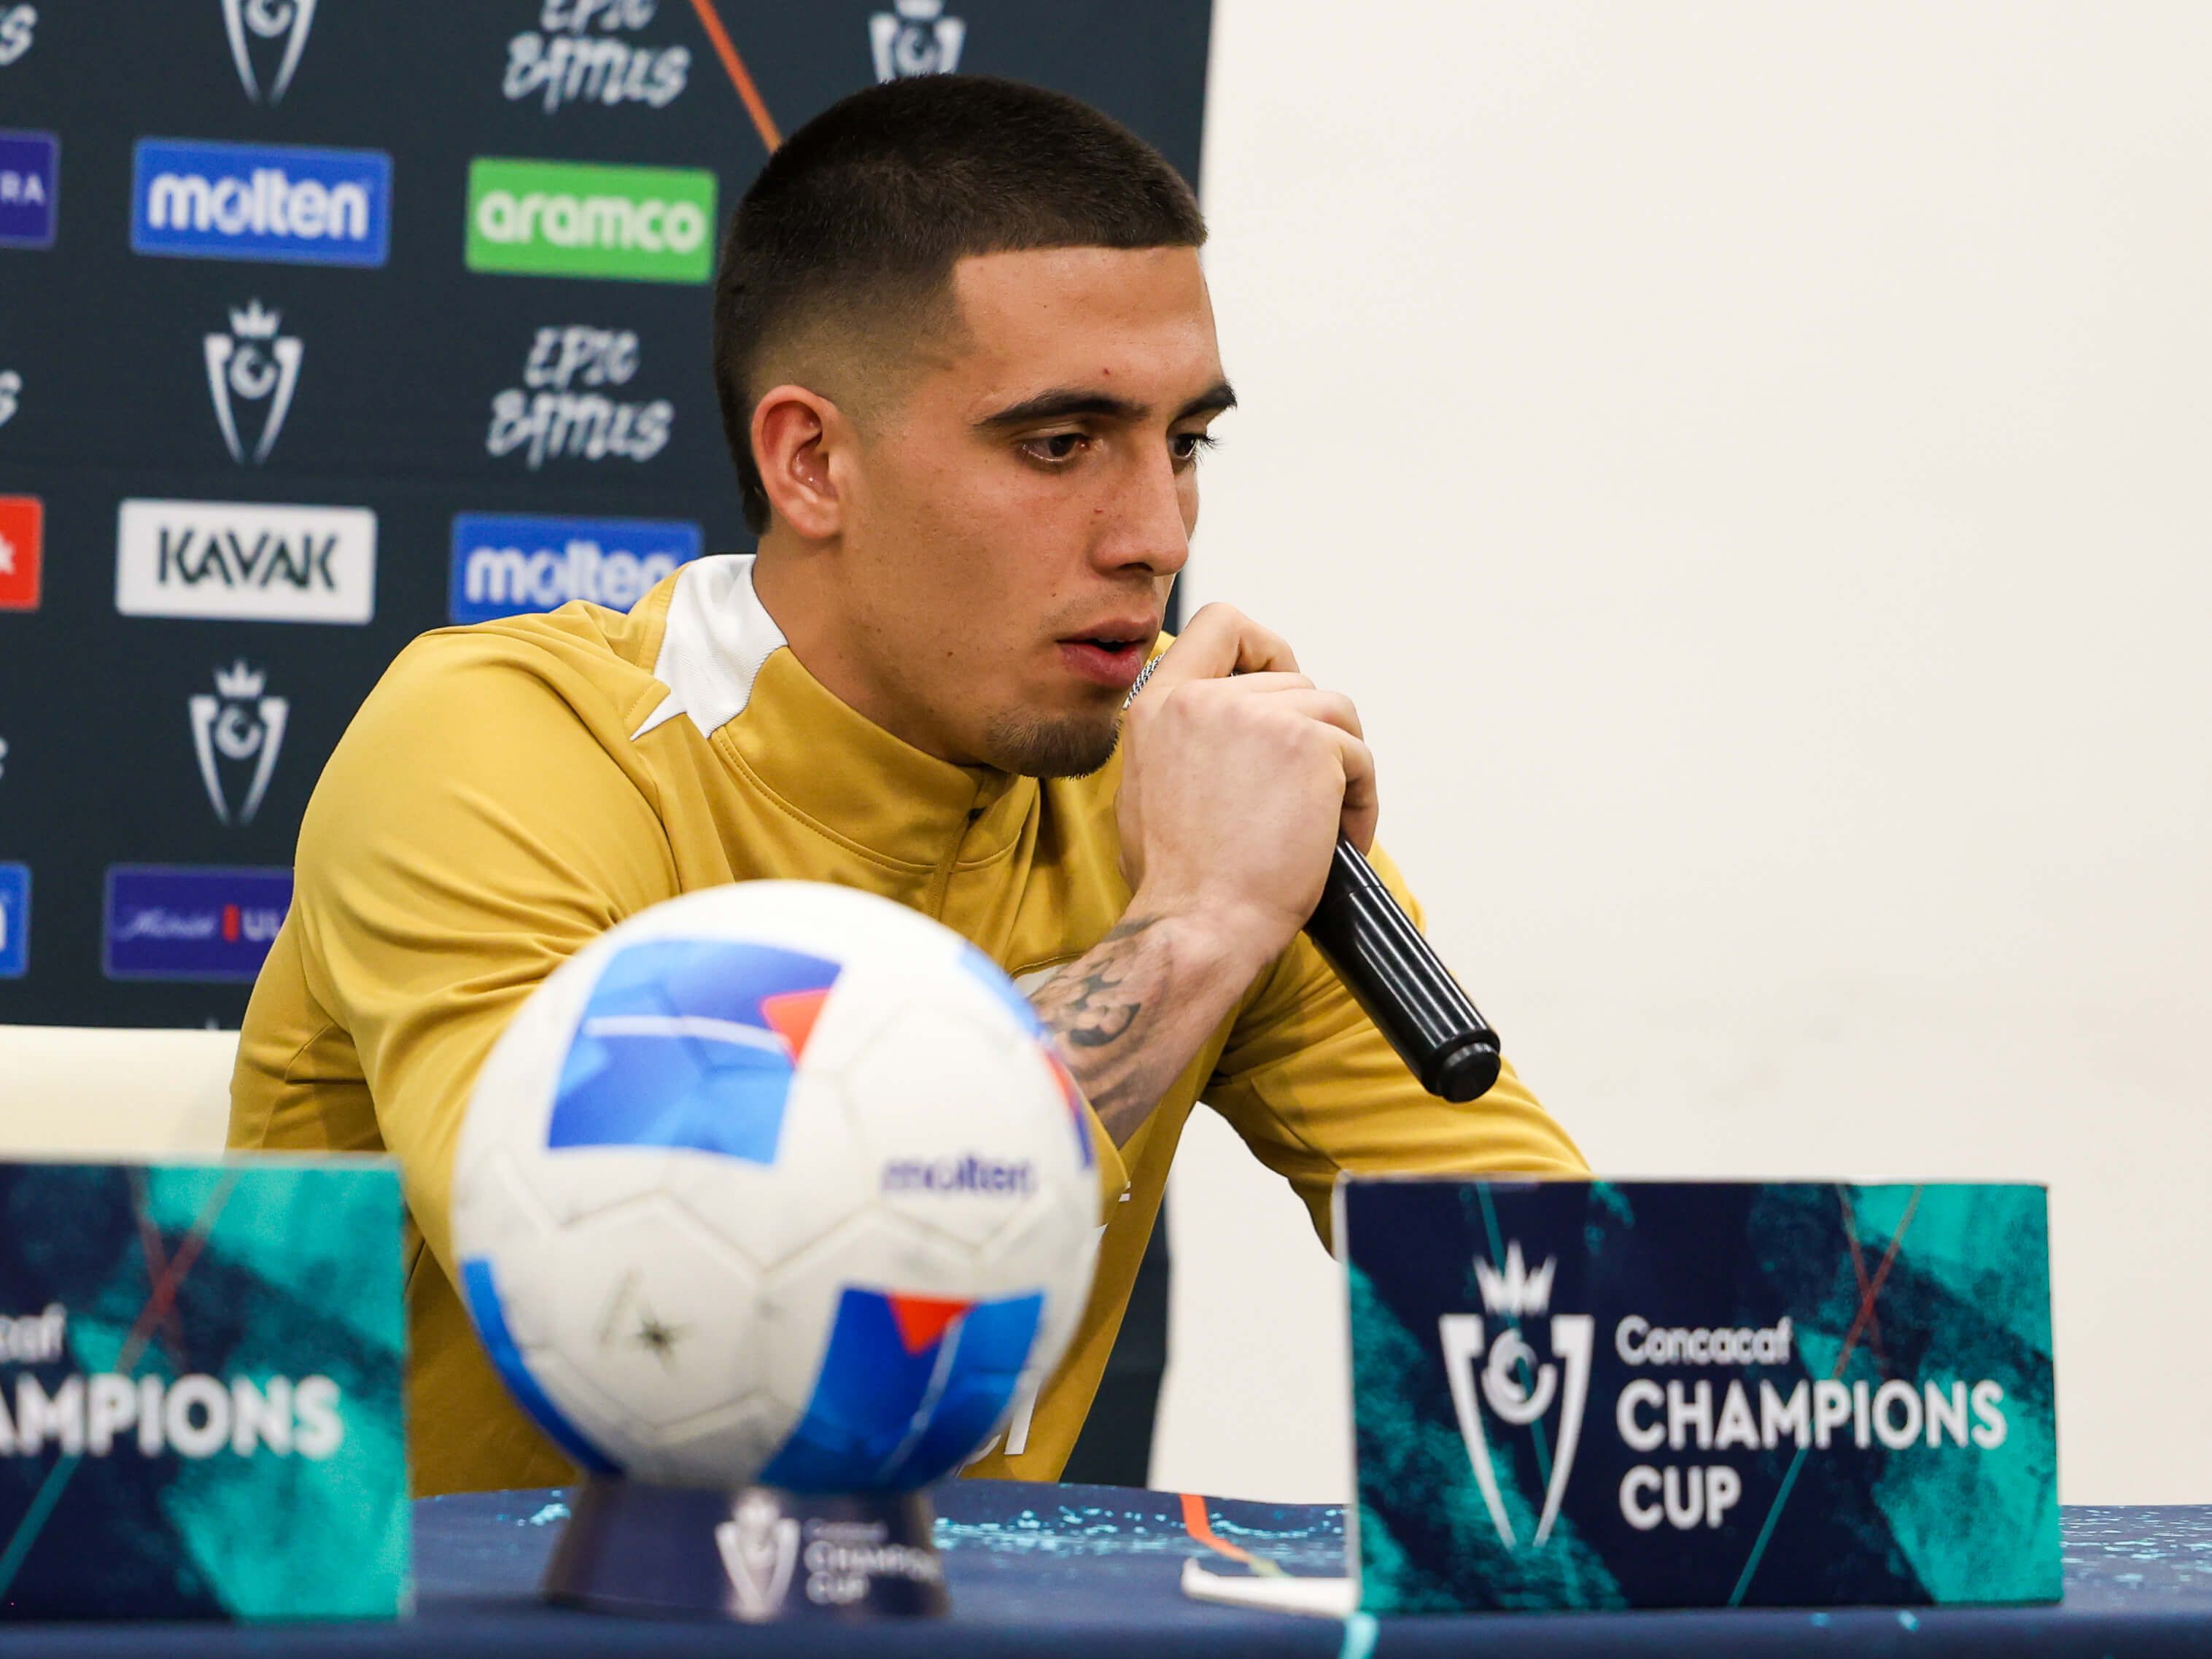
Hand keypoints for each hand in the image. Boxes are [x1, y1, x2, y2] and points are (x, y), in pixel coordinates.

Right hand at [1114, 603, 1376, 979]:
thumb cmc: (1176, 883)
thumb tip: (1224, 738)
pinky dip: (1361, 799)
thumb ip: (1180, 743)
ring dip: (1341, 767)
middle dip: (1311, 734)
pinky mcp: (1309, 744)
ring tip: (1326, 824)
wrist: (1197, 926)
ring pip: (1334, 713)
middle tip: (1306, 796)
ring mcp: (1258, 715)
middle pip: (1292, 679)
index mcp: (1157, 705)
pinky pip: (1359, 756)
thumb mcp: (1145, 790)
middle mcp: (1203, 698)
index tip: (1279, 680)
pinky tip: (1340, 841)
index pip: (1220, 623)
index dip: (1263, 646)